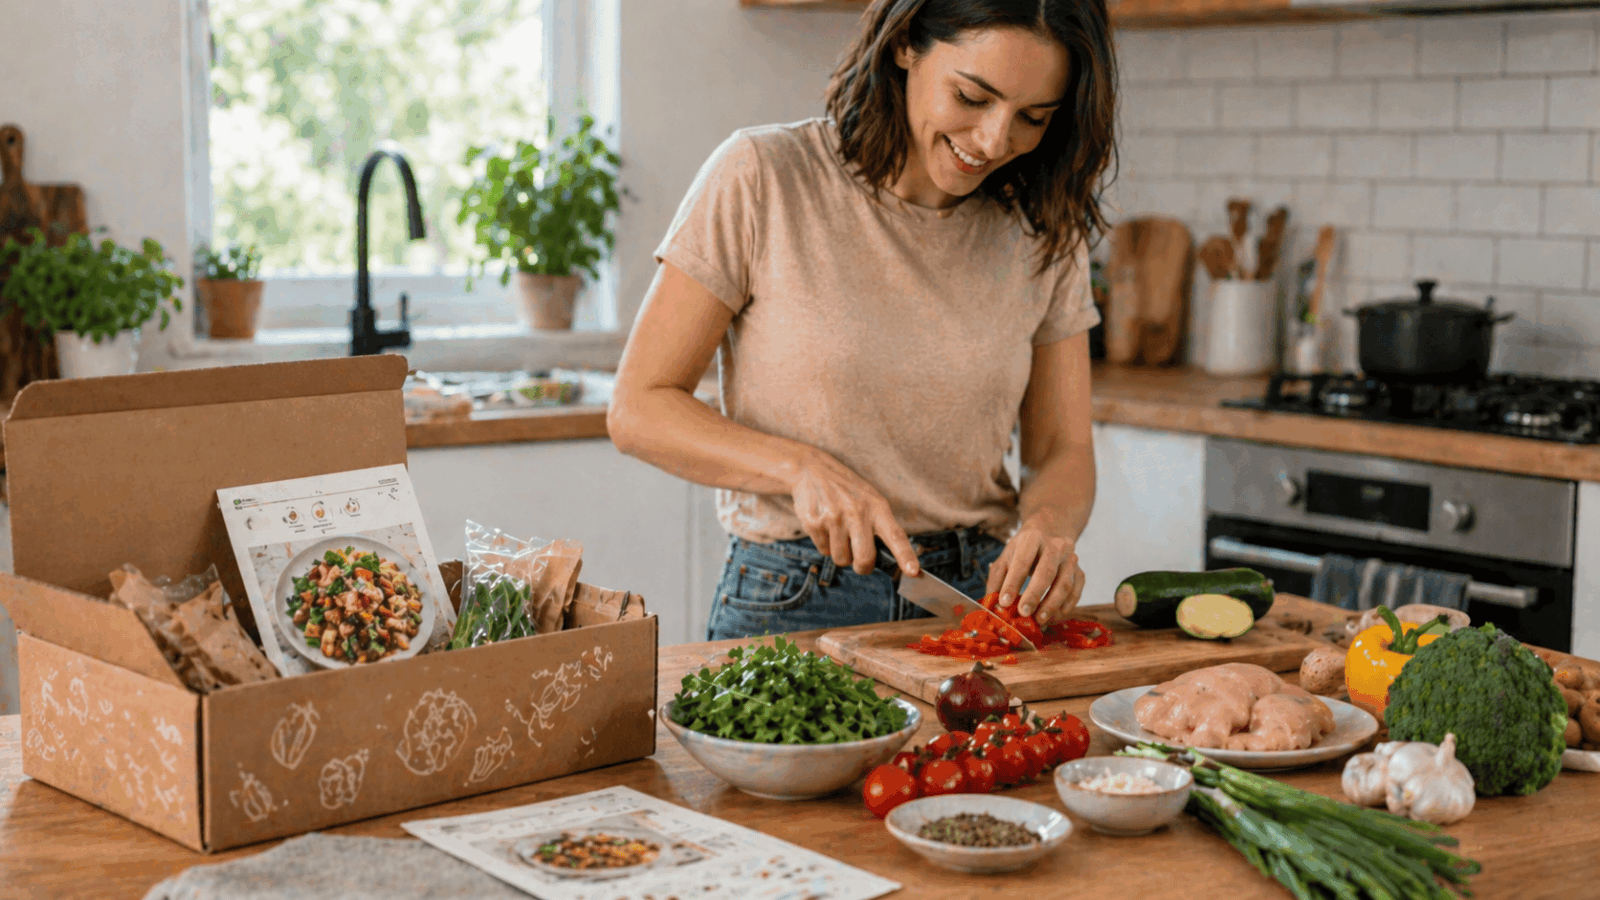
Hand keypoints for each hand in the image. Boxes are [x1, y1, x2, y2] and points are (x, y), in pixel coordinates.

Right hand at [789, 449, 919, 576]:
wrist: (810, 468)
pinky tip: (823, 525)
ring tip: (837, 530)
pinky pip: (823, 550)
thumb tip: (886, 559)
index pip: (896, 535)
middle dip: (862, 566)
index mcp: (877, 507)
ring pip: (841, 559)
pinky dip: (824, 543)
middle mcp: (858, 512)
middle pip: (865, 559)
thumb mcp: (869, 499)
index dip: (906, 555)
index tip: (914, 572)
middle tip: (859, 561)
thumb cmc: (846, 489)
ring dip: (839, 552)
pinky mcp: (815, 523)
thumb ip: (879, 525)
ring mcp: (835, 518)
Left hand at [987, 513, 1084, 625]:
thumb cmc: (1023, 550)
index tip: (1004, 603)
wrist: (1050, 533)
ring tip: (1039, 620)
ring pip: (1065, 583)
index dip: (1013, 583)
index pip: (1022, 561)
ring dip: (1052, 604)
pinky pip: (1077, 591)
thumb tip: (992, 604)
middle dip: (1034, 595)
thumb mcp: (1006, 557)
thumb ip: (997, 579)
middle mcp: (1055, 545)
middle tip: (1023, 613)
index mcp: (1032, 538)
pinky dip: (1066, 606)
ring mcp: (1070, 558)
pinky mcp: (1080, 571)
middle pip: (1046, 572)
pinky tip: (1054, 616)